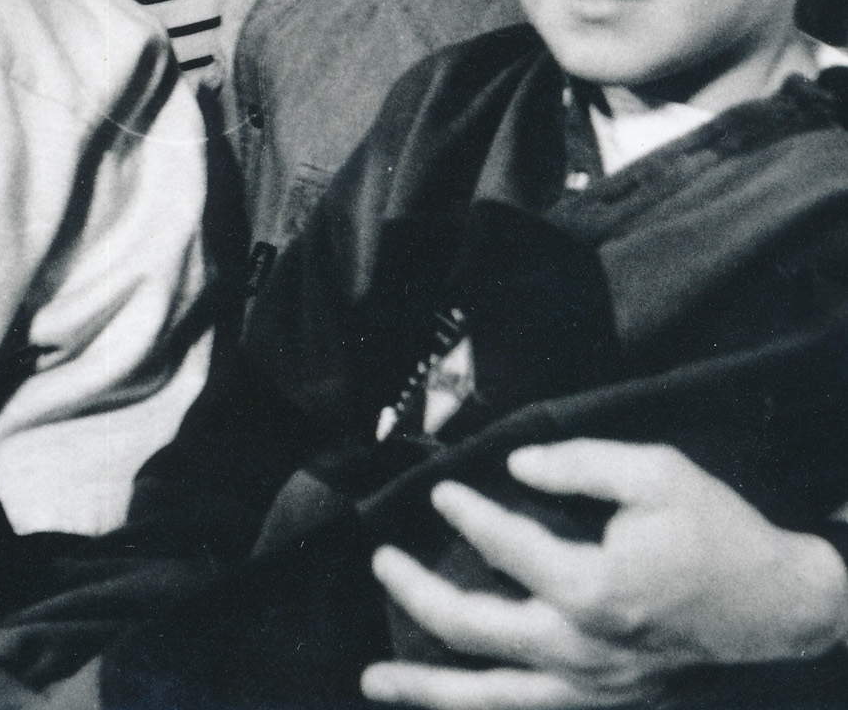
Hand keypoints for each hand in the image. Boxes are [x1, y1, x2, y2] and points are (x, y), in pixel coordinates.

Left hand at [360, 440, 847, 708]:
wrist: (776, 607)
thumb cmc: (717, 533)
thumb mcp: (656, 471)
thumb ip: (579, 463)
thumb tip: (517, 464)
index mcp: (592, 587)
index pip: (503, 545)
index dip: (467, 513)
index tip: (442, 493)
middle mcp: (581, 648)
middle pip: (473, 628)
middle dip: (416, 595)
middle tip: (382, 564)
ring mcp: (591, 687)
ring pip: (489, 697)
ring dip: (425, 688)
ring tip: (373, 678)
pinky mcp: (604, 704)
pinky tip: (444, 705)